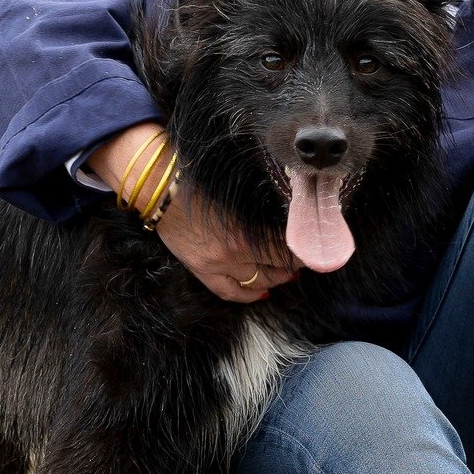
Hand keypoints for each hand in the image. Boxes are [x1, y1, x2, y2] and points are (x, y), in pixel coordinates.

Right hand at [86, 124, 299, 303]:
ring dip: (277, 279)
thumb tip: (292, 212)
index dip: (303, 249)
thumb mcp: (240, 188)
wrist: (160, 186)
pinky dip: (249, 295)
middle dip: (294, 265)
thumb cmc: (200, 178)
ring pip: (258, 283)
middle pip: (277, 269)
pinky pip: (230, 293)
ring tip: (288, 273)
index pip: (287, 249)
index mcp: (248, 229)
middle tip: (303, 258)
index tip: (313, 243)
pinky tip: (263, 292)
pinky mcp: (201, 270)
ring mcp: (217, 265)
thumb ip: (264, 203)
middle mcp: (235, 252)